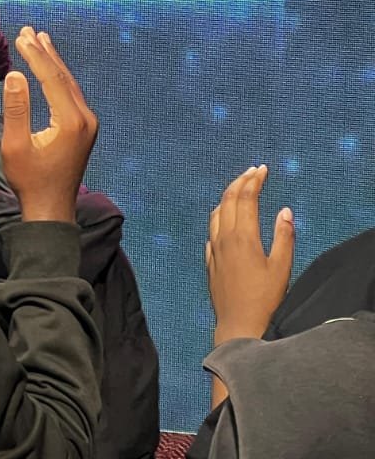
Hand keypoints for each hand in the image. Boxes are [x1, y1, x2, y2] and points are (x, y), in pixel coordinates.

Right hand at [0, 27, 98, 222]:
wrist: (51, 208)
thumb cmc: (29, 180)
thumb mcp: (15, 145)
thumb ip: (16, 109)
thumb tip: (15, 75)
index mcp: (70, 121)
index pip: (52, 79)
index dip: (35, 56)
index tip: (21, 37)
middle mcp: (85, 119)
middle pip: (64, 77)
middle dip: (45, 53)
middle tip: (29, 31)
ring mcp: (88, 124)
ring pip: (69, 84)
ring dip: (53, 62)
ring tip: (40, 40)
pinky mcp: (84, 129)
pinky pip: (71, 95)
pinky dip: (58, 77)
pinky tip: (50, 69)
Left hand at [207, 165, 293, 344]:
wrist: (238, 323)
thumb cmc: (264, 298)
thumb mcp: (281, 268)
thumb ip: (283, 237)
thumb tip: (284, 211)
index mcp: (243, 236)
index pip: (246, 198)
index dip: (254, 181)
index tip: (262, 169)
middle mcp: (224, 237)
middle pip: (228, 199)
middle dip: (240, 181)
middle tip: (253, 171)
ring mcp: (213, 248)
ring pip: (216, 212)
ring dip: (227, 196)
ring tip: (239, 188)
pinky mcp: (209, 259)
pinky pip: (211, 228)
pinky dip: (219, 214)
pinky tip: (225, 217)